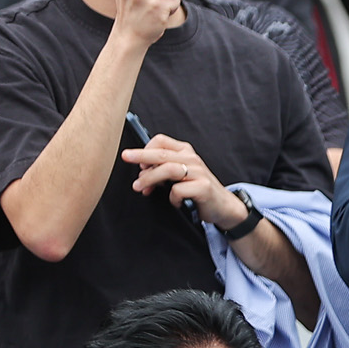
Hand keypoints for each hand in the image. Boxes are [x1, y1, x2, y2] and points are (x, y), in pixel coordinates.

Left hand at [120, 134, 249, 230]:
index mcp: (185, 152)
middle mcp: (192, 159)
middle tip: (125, 157)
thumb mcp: (180, 175)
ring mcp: (199, 172)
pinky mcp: (204, 187)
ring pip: (167, 170)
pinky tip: (176, 202)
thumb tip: (141, 174)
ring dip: (150, 179)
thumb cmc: (198, 190)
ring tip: (140, 188)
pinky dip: (172, 198)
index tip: (138, 162)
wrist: (223, 206)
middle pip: (161, 154)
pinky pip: (179, 190)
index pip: (161, 140)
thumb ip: (162, 170)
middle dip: (140, 156)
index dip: (145, 148)